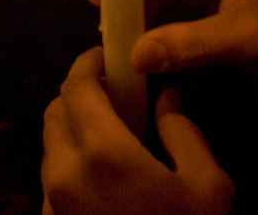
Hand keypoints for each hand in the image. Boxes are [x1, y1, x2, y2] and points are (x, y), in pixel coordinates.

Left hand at [41, 47, 233, 214]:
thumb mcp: (208, 185)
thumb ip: (183, 131)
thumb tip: (166, 96)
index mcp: (101, 152)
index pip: (76, 86)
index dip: (88, 63)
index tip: (106, 57)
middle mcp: (63, 173)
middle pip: (54, 111)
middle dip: (79, 94)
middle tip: (114, 95)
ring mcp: (51, 204)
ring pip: (50, 146)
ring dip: (73, 129)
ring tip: (112, 136)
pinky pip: (52, 180)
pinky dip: (70, 164)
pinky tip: (104, 177)